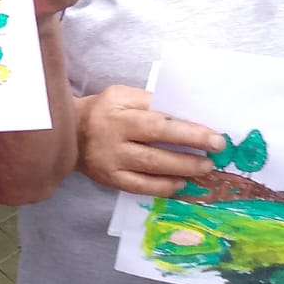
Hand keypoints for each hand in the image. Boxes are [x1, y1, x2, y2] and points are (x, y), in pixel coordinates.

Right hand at [77, 84, 223, 194]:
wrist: (66, 132)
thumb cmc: (102, 111)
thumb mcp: (122, 96)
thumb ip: (151, 103)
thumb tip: (190, 116)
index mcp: (118, 110)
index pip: (157, 120)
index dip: (188, 129)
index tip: (215, 135)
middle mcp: (112, 135)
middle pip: (155, 143)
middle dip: (191, 147)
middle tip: (217, 151)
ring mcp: (110, 160)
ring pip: (151, 166)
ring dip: (183, 168)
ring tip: (205, 167)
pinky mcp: (109, 179)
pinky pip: (141, 187)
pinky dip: (164, 186)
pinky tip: (181, 183)